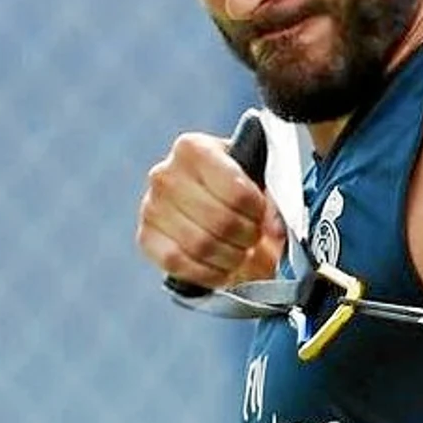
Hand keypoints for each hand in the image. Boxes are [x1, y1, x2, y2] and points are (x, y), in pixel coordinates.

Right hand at [136, 132, 286, 287]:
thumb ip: (272, 199)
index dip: (257, 211)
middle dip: (246, 237)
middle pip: (220, 222)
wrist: (205, 199)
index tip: (261, 215)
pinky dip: (208, 273)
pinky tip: (223, 269)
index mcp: (193, 148)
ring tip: (241, 254)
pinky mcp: (145, 238)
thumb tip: (276, 228)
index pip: (236, 191)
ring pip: (201, 246)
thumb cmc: (233, 186)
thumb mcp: (255, 180)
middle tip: (254, 239)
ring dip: (231, 258)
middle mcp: (164, 174)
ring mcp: (151, 207)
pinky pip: (178, 263)